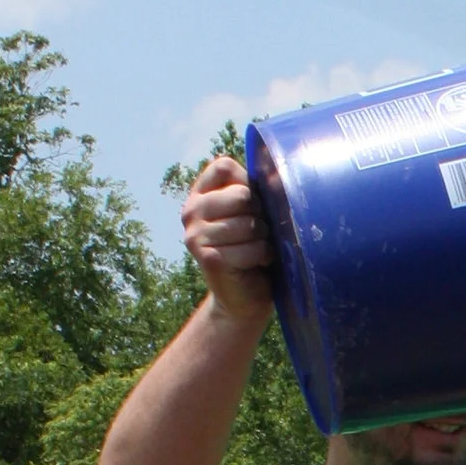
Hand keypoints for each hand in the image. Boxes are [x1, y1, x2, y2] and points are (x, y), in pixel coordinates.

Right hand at [182, 155, 274, 327]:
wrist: (243, 298)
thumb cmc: (253, 248)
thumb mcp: (251, 212)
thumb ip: (252, 190)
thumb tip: (275, 173)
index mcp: (199, 195)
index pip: (223, 166)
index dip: (247, 184)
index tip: (249, 207)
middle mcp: (190, 212)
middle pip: (242, 194)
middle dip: (260, 215)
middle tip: (256, 234)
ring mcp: (195, 235)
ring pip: (251, 223)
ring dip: (264, 239)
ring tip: (256, 250)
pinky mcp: (209, 258)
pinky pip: (253, 248)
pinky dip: (264, 257)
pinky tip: (255, 264)